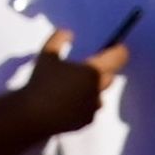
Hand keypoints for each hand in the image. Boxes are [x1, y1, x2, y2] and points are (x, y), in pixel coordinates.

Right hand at [12, 32, 126, 141]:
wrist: (34, 115)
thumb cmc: (42, 81)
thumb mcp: (47, 53)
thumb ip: (59, 38)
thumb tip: (69, 33)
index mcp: (93, 72)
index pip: (118, 58)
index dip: (120, 51)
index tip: (117, 47)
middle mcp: (98, 90)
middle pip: (110, 76)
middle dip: (102, 71)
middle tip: (86, 67)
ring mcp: (93, 108)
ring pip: (100, 94)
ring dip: (93, 89)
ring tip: (74, 87)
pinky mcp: (87, 121)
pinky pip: (91, 109)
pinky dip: (85, 104)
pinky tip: (68, 103)